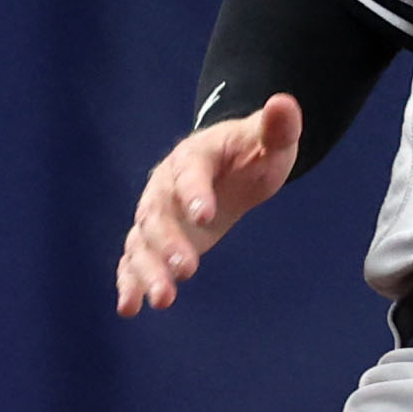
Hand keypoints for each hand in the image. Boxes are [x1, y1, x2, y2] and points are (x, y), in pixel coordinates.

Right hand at [114, 95, 302, 316]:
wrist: (228, 164)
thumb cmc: (251, 153)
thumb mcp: (269, 142)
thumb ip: (277, 128)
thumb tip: (284, 103)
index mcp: (193, 157)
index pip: (190, 172)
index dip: (195, 191)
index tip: (205, 215)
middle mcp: (165, 185)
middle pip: (160, 214)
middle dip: (170, 243)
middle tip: (187, 269)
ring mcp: (155, 214)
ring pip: (143, 242)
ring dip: (148, 270)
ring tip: (163, 301)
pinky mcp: (154, 239)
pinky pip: (134, 259)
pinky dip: (129, 282)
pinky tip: (129, 308)